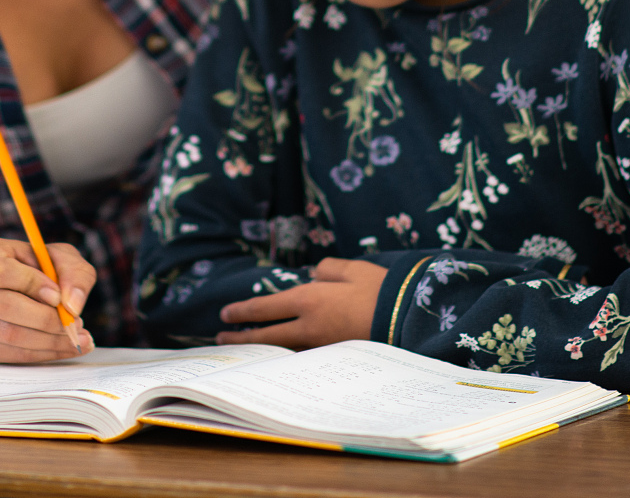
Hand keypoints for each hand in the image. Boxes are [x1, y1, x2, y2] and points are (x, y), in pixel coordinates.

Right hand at [0, 238, 95, 361]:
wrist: (9, 286)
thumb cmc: (37, 268)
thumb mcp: (59, 258)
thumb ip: (73, 273)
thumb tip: (72, 304)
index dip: (31, 284)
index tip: (58, 296)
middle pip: (3, 307)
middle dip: (46, 320)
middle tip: (75, 325)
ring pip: (6, 335)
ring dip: (47, 342)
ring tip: (75, 338)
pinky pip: (5, 354)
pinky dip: (38, 354)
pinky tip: (59, 347)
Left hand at [216, 257, 386, 348]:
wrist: (409, 322)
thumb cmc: (381, 291)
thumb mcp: (353, 269)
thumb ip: (328, 269)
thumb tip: (313, 275)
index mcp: (309, 300)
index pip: (266, 307)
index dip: (243, 311)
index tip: (225, 315)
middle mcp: (309, 327)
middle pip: (266, 335)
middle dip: (242, 338)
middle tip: (221, 340)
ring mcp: (322, 348)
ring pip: (282, 350)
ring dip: (262, 351)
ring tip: (245, 353)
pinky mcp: (336, 360)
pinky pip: (303, 359)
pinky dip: (287, 359)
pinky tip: (281, 360)